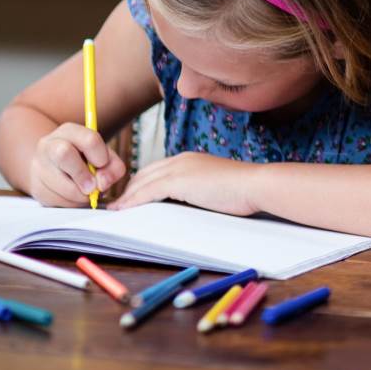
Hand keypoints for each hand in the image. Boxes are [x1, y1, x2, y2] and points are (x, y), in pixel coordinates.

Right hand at [29, 123, 126, 207]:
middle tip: (92, 187)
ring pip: (58, 183)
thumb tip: (102, 183)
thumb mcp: (105, 157)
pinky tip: (73, 196)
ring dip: (78, 194)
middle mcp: (49, 145)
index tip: (102, 165)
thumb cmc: (87, 160)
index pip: (89, 139)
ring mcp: (38, 166)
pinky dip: (70, 203)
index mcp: (70, 131)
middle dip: (82, 175)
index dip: (100, 157)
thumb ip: (113, 167)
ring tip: (85, 192)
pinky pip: (54, 200)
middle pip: (64, 154)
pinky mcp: (35, 186)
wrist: (57, 168)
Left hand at [109, 152, 260, 216]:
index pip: (156, 170)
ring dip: (126, 196)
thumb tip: (182, 204)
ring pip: (142, 182)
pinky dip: (132, 201)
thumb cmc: (242, 190)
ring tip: (114, 210)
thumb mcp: (213, 187)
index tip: (130, 197)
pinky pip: (147, 191)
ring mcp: (179, 168)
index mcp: (190, 159)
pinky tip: (122, 210)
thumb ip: (195, 190)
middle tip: (116, 205)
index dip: (140, 184)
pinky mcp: (178, 181)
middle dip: (128, 189)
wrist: (256, 185)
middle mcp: (181, 159)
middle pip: (144, 174)